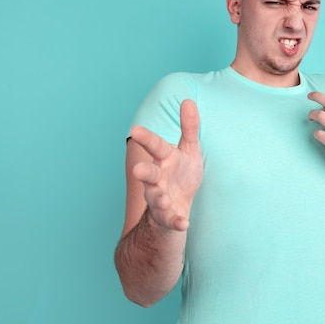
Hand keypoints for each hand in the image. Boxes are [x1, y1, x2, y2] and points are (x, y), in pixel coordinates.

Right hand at [129, 99, 202, 231]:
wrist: (177, 206)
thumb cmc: (182, 172)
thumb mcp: (189, 149)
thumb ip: (189, 127)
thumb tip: (189, 100)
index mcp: (164, 158)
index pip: (155, 146)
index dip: (146, 138)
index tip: (134, 130)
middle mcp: (158, 178)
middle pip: (149, 174)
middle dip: (144, 172)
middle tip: (137, 170)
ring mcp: (161, 198)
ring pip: (156, 199)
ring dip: (159, 199)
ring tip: (164, 200)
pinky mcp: (168, 217)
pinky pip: (171, 220)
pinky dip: (176, 222)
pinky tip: (184, 223)